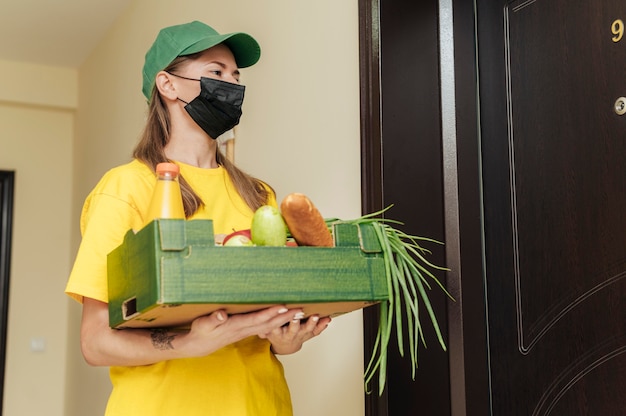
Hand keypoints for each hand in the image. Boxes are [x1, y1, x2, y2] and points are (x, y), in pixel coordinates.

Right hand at [183, 306, 304, 356]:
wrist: (199, 345)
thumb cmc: (201, 332)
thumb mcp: (203, 325)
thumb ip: (213, 319)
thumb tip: (221, 315)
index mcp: (236, 326)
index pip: (257, 319)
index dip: (270, 313)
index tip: (283, 307)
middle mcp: (244, 329)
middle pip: (269, 323)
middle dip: (285, 317)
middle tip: (300, 310)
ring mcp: (247, 331)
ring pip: (270, 325)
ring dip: (285, 319)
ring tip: (298, 312)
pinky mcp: (246, 331)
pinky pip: (266, 327)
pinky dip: (277, 322)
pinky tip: (285, 317)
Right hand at [262, 315, 331, 354]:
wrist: (284, 346)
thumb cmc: (276, 332)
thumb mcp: (266, 328)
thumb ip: (263, 320)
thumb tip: (255, 307)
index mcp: (277, 333)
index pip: (276, 327)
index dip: (279, 319)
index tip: (281, 310)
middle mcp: (289, 335)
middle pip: (292, 329)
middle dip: (295, 322)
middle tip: (298, 314)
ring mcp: (300, 336)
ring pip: (307, 330)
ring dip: (312, 323)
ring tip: (316, 316)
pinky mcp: (309, 335)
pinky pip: (316, 331)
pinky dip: (322, 326)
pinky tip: (327, 319)